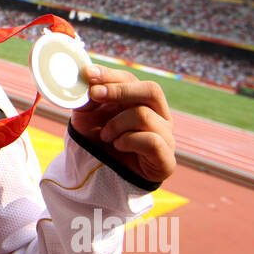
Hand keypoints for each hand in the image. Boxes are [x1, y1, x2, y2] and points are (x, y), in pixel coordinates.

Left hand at [69, 65, 175, 183]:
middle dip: (120, 90)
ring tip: (106, 136)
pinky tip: (118, 146)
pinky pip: (151, 140)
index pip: (131, 79)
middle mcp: (159, 115)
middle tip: (95, 94)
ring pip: (144, 115)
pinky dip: (128, 141)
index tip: (88, 74)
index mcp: (141, 101)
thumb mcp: (87, 117)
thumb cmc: (99, 142)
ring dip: (116, 124)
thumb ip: (88, 100)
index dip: (110, 74)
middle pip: (151, 89)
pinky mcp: (167, 159)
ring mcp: (166, 136)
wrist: (103, 178)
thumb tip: (86, 82)